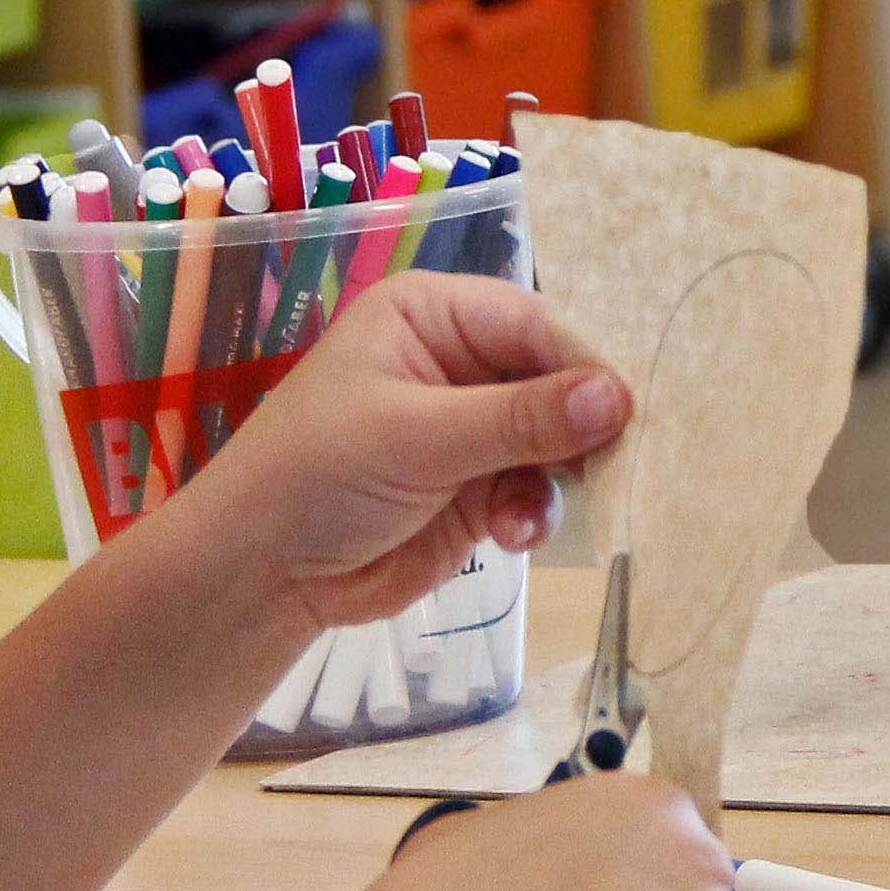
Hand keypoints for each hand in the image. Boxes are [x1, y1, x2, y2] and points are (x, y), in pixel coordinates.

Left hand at [168, 272, 628, 639]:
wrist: (261, 574)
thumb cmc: (319, 476)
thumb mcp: (418, 437)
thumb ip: (521, 419)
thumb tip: (619, 396)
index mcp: (434, 316)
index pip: (535, 325)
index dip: (584, 367)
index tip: (628, 411)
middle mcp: (459, 362)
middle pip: (557, 381)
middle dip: (582, 429)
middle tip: (613, 469)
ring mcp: (471, 428)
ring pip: (556, 441)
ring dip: (558, 480)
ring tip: (532, 516)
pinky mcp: (477, 489)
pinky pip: (536, 490)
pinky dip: (535, 513)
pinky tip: (514, 537)